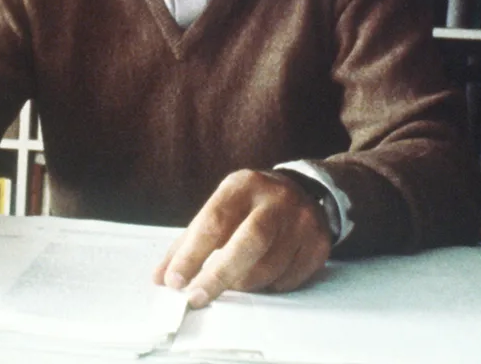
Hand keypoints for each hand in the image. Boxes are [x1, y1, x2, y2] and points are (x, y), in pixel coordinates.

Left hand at [154, 169, 331, 308]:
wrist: (302, 190)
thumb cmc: (249, 205)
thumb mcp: (218, 209)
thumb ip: (188, 242)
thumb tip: (161, 277)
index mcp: (243, 185)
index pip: (214, 220)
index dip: (192, 254)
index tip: (175, 280)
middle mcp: (275, 198)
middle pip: (249, 242)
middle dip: (219, 276)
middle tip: (197, 297)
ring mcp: (302, 220)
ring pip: (270, 267)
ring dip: (244, 284)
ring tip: (232, 284)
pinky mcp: (319, 243)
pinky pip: (289, 279)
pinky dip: (269, 287)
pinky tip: (262, 279)